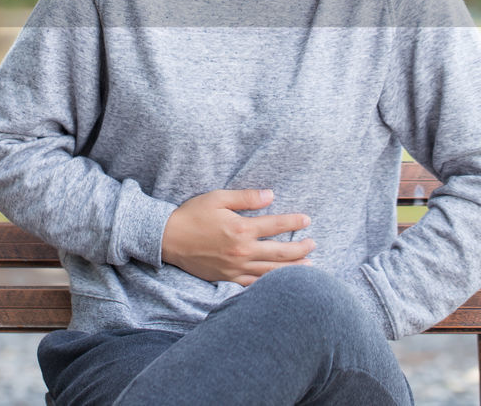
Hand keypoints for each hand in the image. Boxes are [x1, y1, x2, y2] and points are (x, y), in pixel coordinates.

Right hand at [161, 188, 314, 286]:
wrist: (168, 239)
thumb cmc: (192, 214)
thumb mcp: (218, 198)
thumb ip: (246, 198)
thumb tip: (271, 196)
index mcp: (241, 229)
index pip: (276, 225)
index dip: (294, 222)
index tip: (307, 220)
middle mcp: (242, 251)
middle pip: (280, 252)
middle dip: (301, 248)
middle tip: (313, 244)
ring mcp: (236, 268)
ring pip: (272, 271)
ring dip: (293, 269)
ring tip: (310, 266)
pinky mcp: (228, 278)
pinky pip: (255, 284)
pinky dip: (271, 284)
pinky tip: (282, 284)